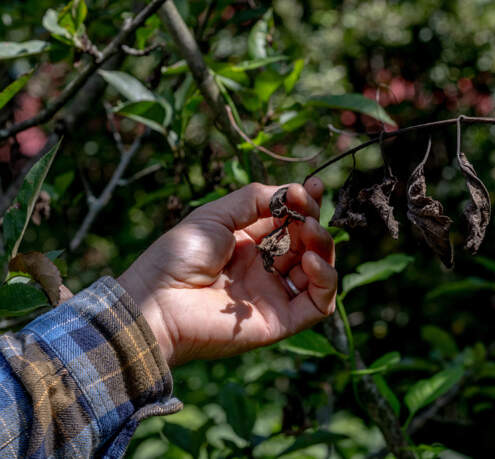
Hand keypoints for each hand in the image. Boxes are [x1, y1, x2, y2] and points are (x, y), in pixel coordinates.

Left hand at [118, 180, 336, 366]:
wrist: (157, 302)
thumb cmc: (177, 257)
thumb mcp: (215, 215)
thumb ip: (256, 198)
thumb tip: (296, 191)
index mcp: (250, 244)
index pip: (290, 222)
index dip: (306, 204)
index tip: (313, 187)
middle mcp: (266, 269)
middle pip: (308, 243)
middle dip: (314, 222)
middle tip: (308, 211)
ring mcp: (275, 295)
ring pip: (319, 271)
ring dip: (324, 246)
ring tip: (309, 231)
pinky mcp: (282, 320)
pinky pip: (318, 303)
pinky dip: (325, 280)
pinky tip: (310, 260)